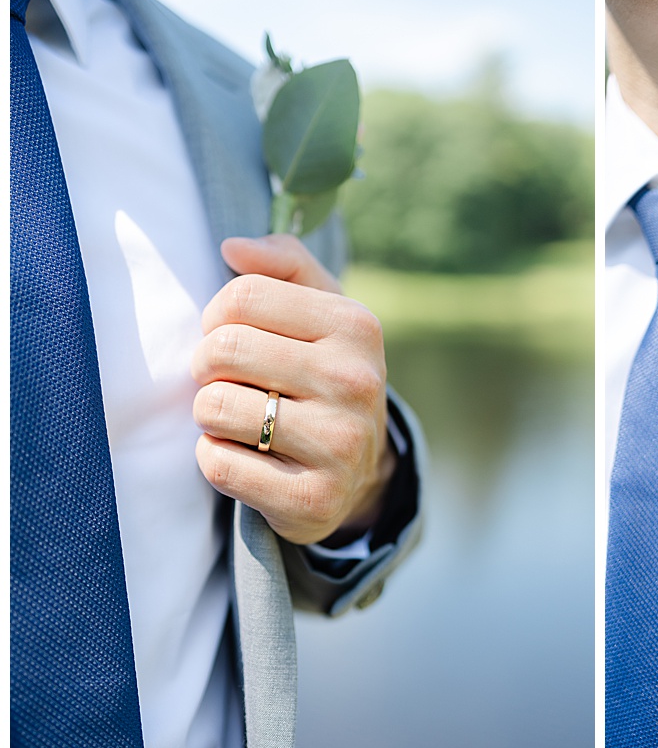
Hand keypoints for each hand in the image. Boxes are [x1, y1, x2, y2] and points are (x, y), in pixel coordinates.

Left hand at [191, 235, 396, 544]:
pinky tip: (249, 458)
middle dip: (208, 367)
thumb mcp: (321, 311)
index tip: (233, 337)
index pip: (242, 296)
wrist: (358, 469)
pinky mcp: (314, 499)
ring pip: (215, 408)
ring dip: (210, 416)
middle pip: (223, 349)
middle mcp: (357, 383)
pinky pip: (218, 464)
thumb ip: (282, 264)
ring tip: (242, 420)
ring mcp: (340, 444)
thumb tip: (232, 248)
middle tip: (230, 382)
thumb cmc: (323, 375)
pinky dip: (217, 460)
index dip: (218, 317)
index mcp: (357, 326)